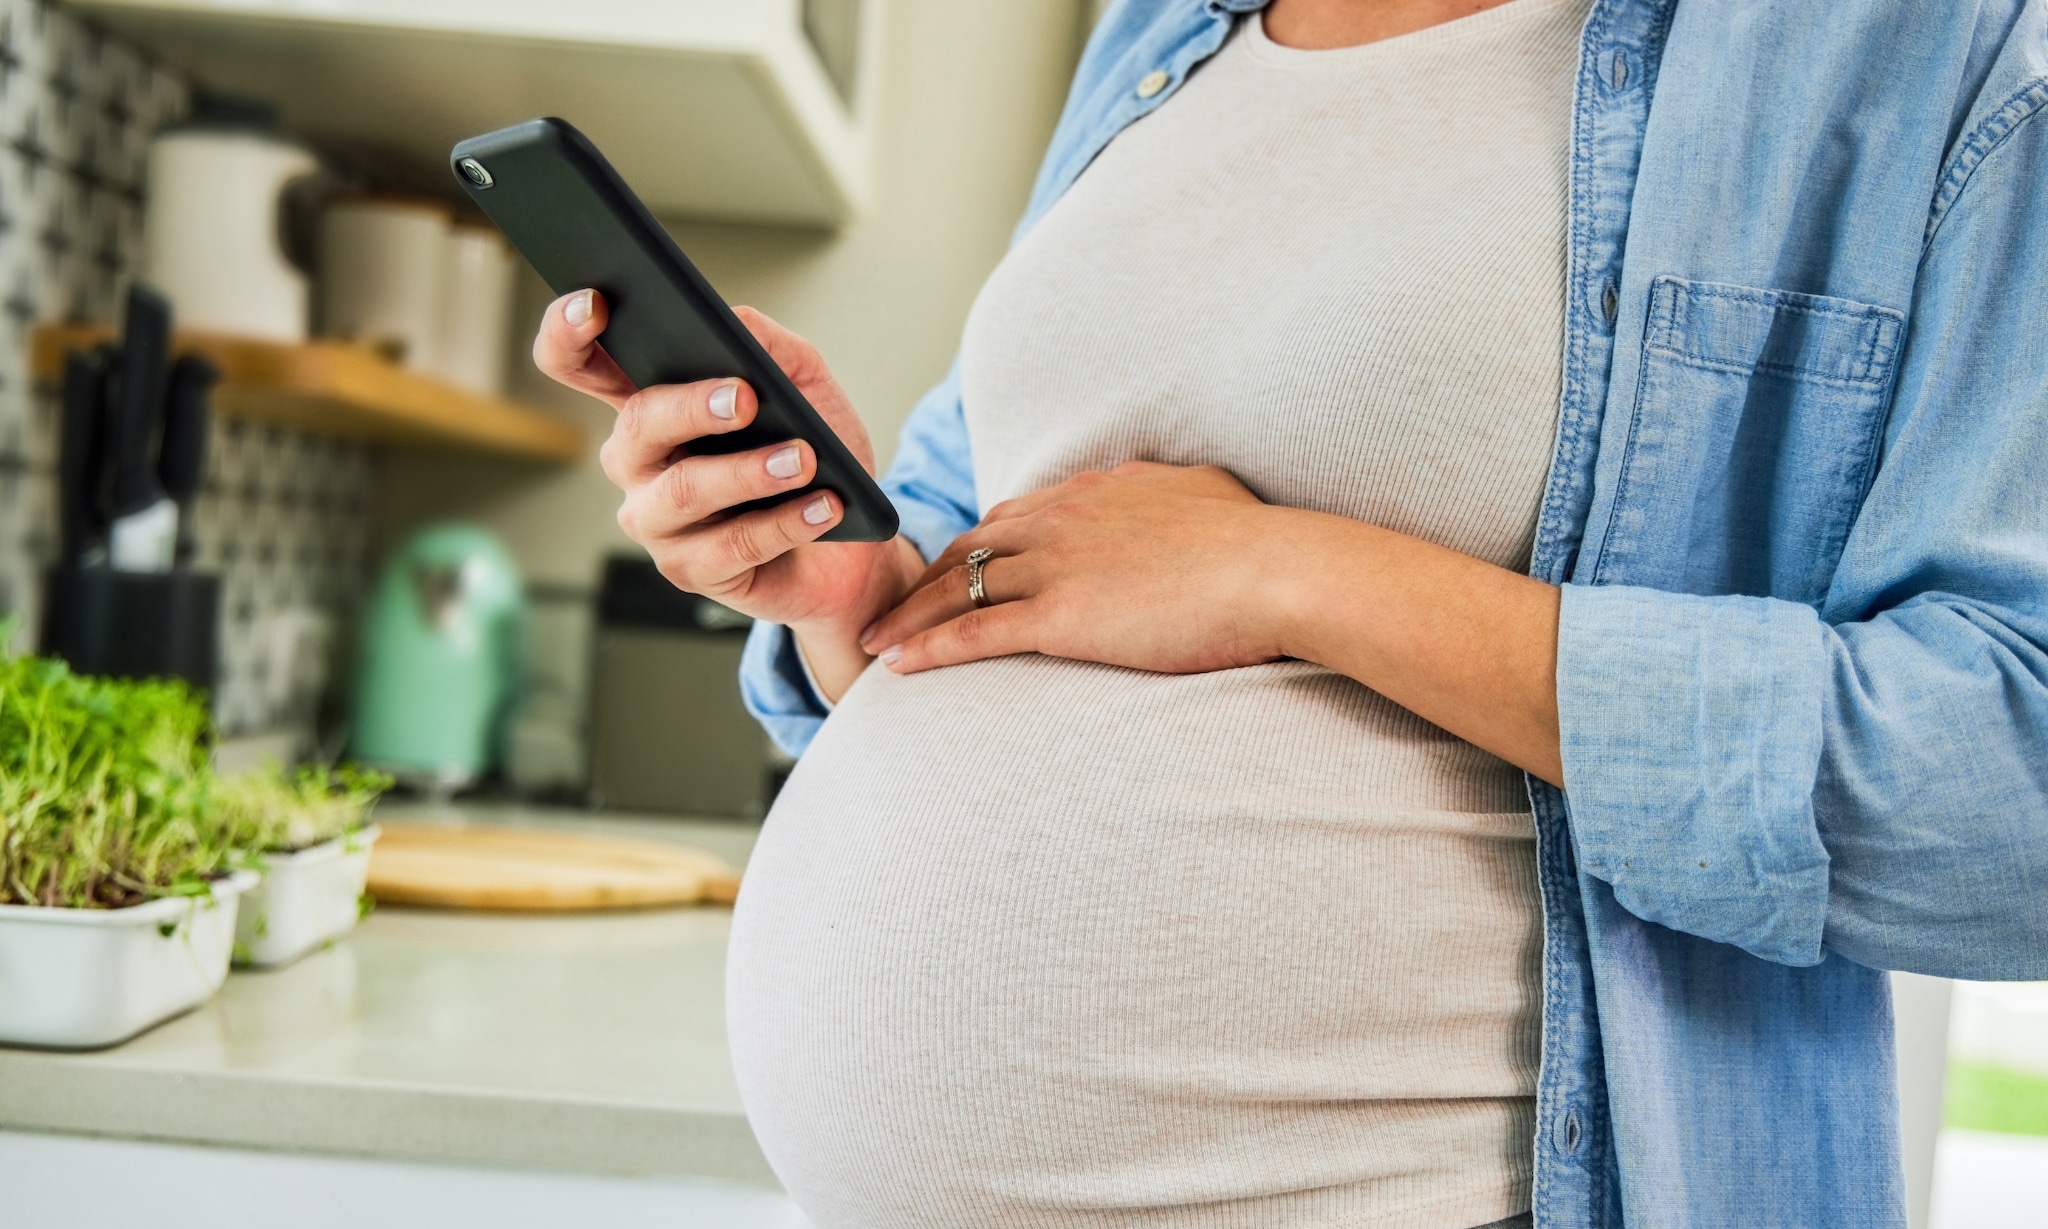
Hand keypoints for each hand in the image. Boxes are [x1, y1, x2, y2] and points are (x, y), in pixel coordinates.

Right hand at [535, 290, 919, 649]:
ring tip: (805, 460)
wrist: (853, 543)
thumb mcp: (804, 384)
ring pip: (686, 490)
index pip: (578, 363)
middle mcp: (636, 462)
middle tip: (743, 398)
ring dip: (751, 472)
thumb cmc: (818, 454)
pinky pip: (731, 545)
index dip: (568, 332)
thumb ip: (768, 345)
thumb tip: (733, 322)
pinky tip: (822, 506)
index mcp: (649, 403)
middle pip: (638, 425)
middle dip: (691, 407)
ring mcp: (656, 520)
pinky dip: (784, 523)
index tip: (596, 304)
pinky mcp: (690, 570)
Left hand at [858, 461, 1291, 673]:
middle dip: (927, 577)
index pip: (1016, 516)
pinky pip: (975, 632)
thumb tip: (1162, 487)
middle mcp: (1063, 518)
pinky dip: (929, 646)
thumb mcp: (1203, 492)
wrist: (1275, 570)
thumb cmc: (1258, 541)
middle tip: (897, 604)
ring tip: (876, 640)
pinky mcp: (1061, 616)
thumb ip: (1165, 490)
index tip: (958, 568)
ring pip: (959, 588)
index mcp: (1097, 490)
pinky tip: (899, 664)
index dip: (980, 546)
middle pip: (972, 547)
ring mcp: (1057, 565)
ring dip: (910, 615)